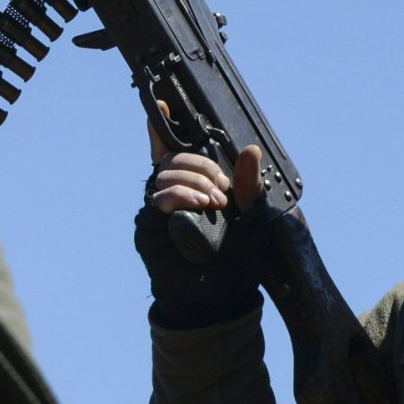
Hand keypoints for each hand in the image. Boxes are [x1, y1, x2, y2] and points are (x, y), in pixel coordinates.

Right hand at [136, 116, 268, 327]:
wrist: (222, 299)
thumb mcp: (253, 219)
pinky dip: (182, 194)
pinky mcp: (150, 227)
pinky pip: (160, 197)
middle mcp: (171, 196)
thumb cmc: (237, 261)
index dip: (162, 129)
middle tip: (222, 188)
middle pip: (172, 157)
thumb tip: (252, 151)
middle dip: (199, 164)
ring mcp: (158, 211)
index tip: (160, 105)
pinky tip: (200, 204)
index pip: (173, 153)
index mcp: (195, 189)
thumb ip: (250, 186)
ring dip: (193, 179)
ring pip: (165, 173)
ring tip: (215, 201)